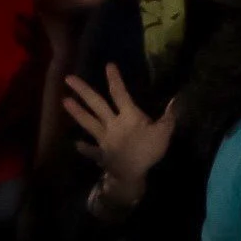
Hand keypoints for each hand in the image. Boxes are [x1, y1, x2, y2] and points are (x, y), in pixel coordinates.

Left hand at [59, 65, 175, 202]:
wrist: (130, 175)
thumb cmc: (147, 151)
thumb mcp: (164, 132)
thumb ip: (169, 116)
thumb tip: (176, 99)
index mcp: (128, 117)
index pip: (120, 94)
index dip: (114, 79)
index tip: (108, 65)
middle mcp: (112, 124)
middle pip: (96, 104)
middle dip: (83, 91)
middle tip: (69, 79)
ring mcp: (103, 138)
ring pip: (88, 122)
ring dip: (76, 112)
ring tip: (64, 101)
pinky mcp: (100, 153)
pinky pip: (91, 149)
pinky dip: (84, 147)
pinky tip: (77, 144)